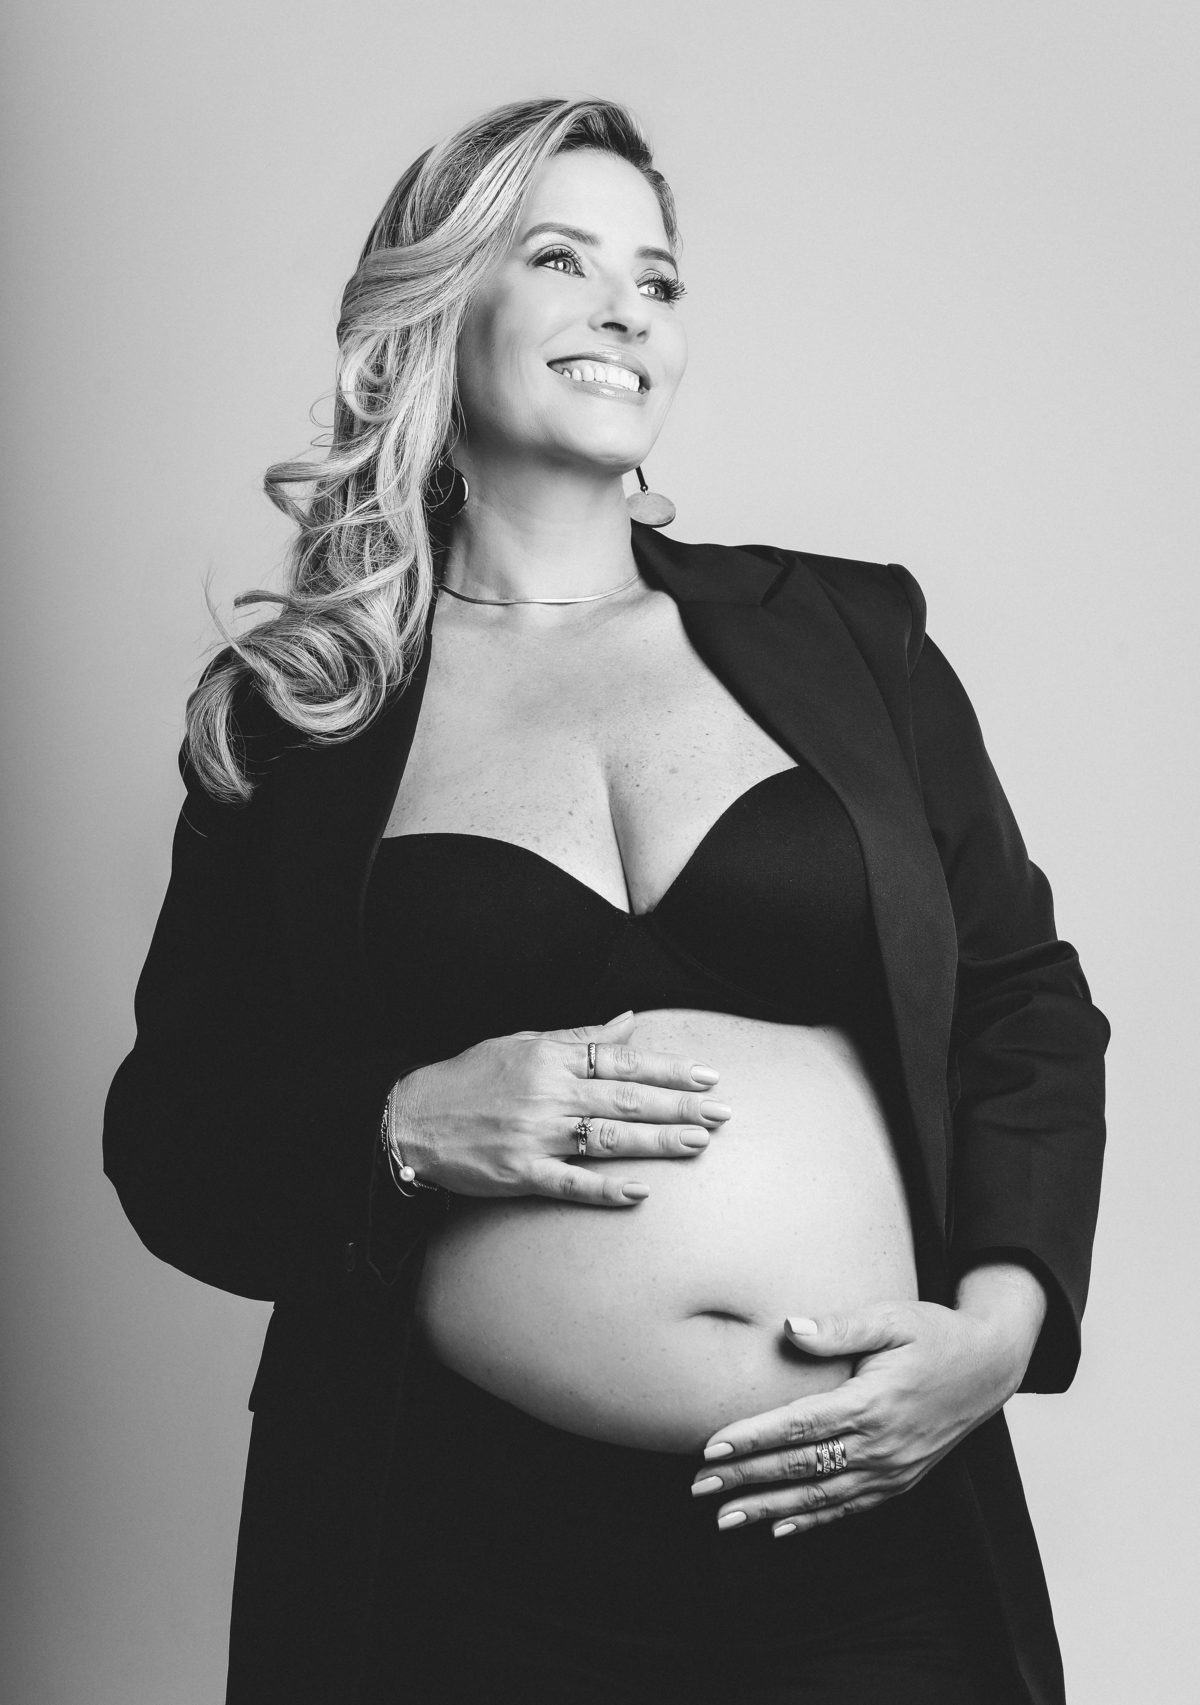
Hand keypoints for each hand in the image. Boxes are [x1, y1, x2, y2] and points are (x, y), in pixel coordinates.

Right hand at [391, 1012, 730, 1206]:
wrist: (411, 1118)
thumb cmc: (469, 1078)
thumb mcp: (521, 1043)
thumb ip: (578, 1037)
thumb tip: (628, 1022)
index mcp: (550, 1058)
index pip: (622, 1060)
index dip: (668, 1068)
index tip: (707, 1076)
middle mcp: (549, 1094)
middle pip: (626, 1098)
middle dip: (678, 1106)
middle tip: (721, 1113)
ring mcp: (535, 1135)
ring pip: (608, 1138)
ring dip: (656, 1142)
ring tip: (698, 1143)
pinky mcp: (519, 1172)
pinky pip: (570, 1182)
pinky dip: (605, 1188)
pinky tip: (639, 1191)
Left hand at [690, 1263, 1046, 1535]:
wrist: (990, 1366)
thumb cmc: (934, 1334)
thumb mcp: (890, 1318)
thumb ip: (838, 1328)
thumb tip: (788, 1329)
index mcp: (872, 1403)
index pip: (799, 1427)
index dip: (753, 1439)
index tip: (711, 1449)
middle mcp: (881, 1445)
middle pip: (801, 1467)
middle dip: (746, 1478)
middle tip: (700, 1489)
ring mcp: (892, 1469)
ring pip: (821, 1495)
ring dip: (770, 1508)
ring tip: (726, 1519)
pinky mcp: (901, 1480)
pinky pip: (851, 1507)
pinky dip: (814, 1519)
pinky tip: (781, 1527)